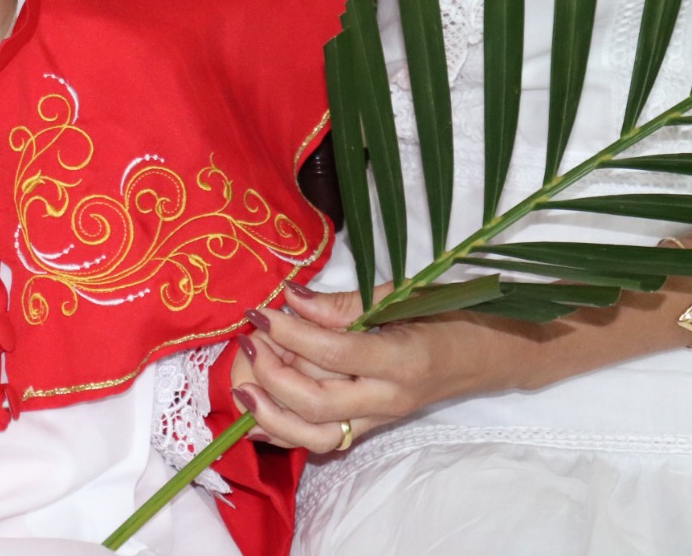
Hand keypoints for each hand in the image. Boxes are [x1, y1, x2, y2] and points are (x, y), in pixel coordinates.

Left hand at [231, 285, 530, 452]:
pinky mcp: (371, 427)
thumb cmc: (452, 315)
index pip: (334, 353)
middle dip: (271, 373)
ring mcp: (380, 418)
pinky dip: (282, 432)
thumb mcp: (403, 296)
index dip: (290, 332)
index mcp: (403, 360)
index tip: (259, 311)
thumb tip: (291, 297)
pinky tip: (251, 414)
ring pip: (315, 435)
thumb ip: (344, 304)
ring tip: (241, 383)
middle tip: (249, 339)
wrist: (495, 352)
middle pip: (317, 403)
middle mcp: (390, 398)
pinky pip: (321, 440)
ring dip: (270, 413)